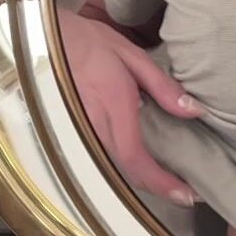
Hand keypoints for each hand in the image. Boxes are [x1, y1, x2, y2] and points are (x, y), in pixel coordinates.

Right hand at [56, 7, 205, 206]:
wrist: (41, 41)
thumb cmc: (87, 42)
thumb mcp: (131, 55)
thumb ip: (162, 86)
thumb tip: (194, 110)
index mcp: (113, 105)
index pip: (135, 157)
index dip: (160, 182)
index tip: (185, 194)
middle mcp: (93, 126)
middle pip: (126, 172)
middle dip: (158, 187)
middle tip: (185, 193)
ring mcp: (79, 133)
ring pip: (113, 169)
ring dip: (142, 180)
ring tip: (168, 182)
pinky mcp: (73, 133)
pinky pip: (101, 158)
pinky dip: (124, 167)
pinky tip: (140, 165)